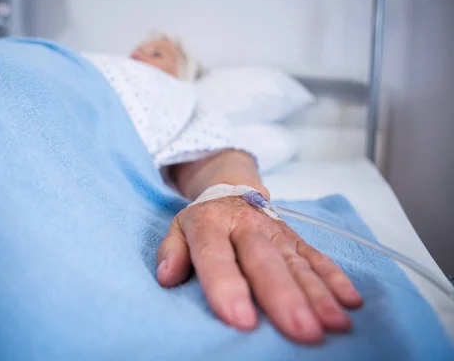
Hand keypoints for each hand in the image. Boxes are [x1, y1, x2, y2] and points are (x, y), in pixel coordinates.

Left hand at [156, 195, 362, 343]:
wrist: (231, 188)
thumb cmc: (203, 220)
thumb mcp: (178, 228)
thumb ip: (172, 251)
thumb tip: (166, 276)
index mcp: (210, 224)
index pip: (216, 256)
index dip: (227, 286)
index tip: (240, 319)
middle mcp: (246, 226)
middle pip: (265, 261)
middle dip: (284, 296)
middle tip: (300, 330)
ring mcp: (276, 232)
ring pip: (297, 263)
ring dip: (318, 293)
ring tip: (333, 324)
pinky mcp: (296, 238)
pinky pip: (317, 257)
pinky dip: (335, 278)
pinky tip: (350, 302)